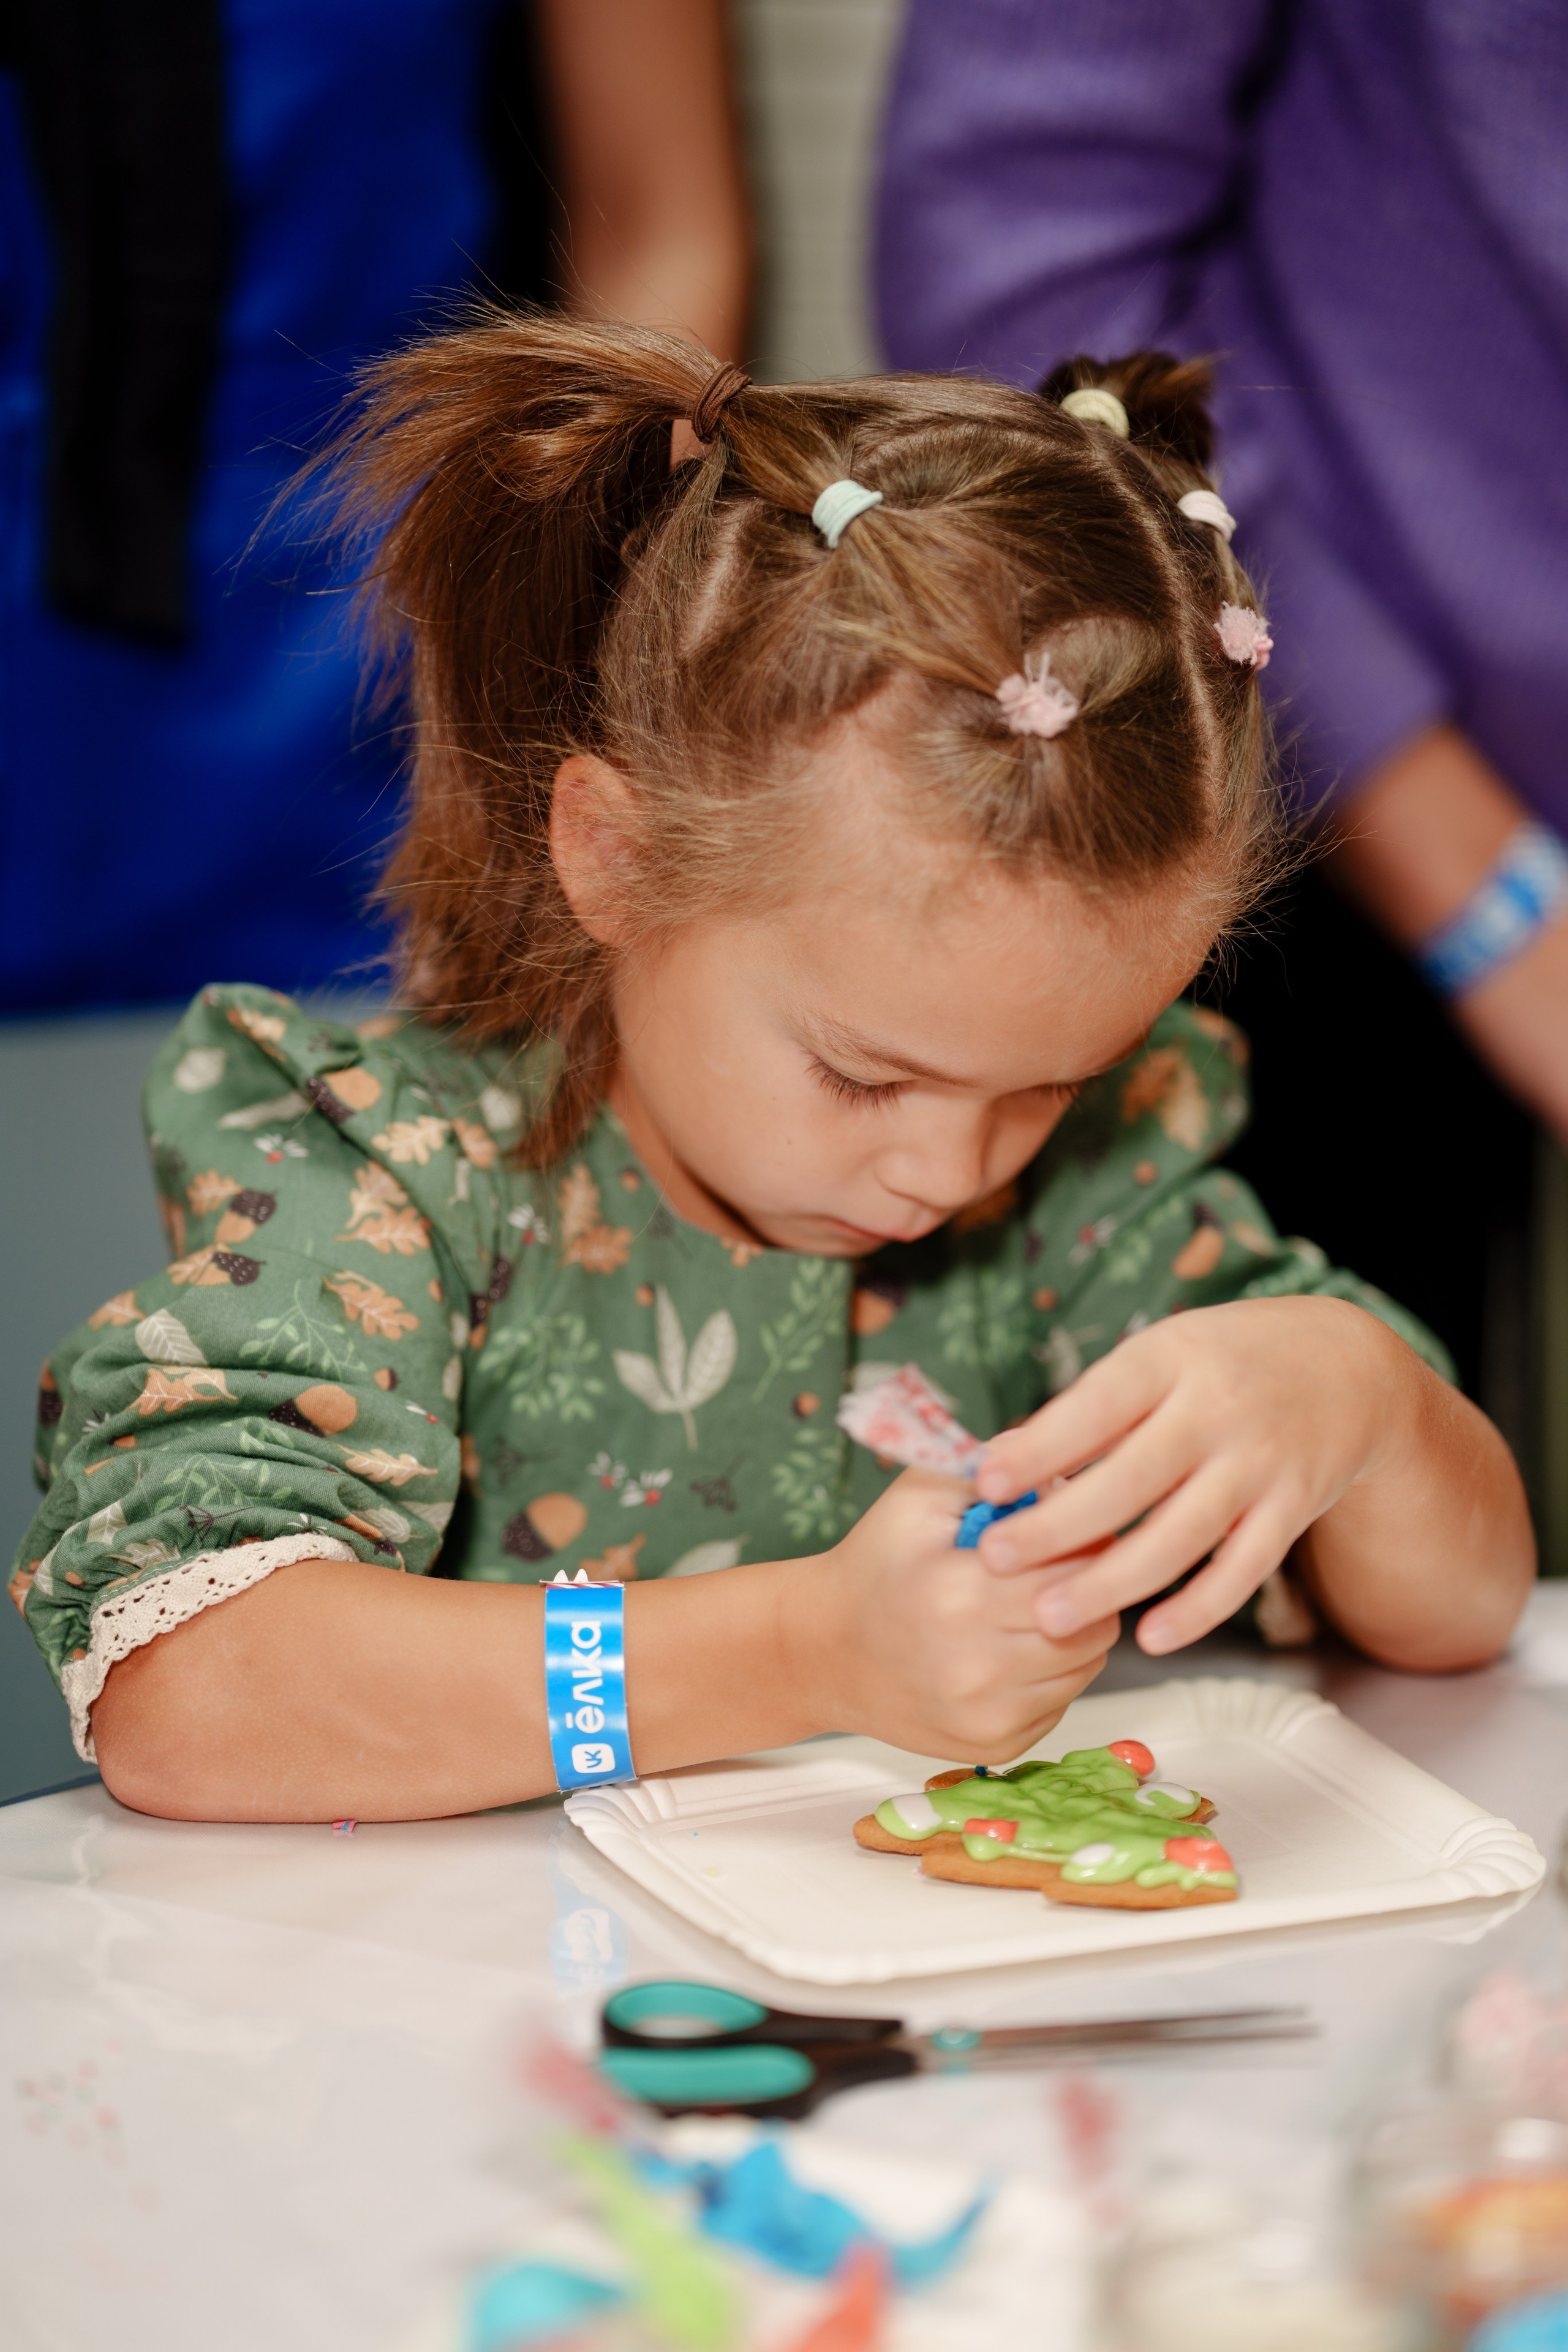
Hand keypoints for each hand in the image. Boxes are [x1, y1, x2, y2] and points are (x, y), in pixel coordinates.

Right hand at [803, 1468, 1118, 1761]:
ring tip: (1028, 1608)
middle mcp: (977, 1668)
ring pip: (1087, 1666)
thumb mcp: (920, 1495)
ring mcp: (987, 1716)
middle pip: (1093, 1625)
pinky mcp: (995, 1746)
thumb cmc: (877, 1563)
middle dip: (1085, 1590)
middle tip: (1054, 1570)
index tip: (1066, 1534)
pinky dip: (1051, 1673)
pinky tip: (1010, 1649)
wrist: (825, 1648)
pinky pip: (1062, 1701)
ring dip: (1072, 1633)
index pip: (1077, 1572)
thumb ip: (993, 1468)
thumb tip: (1064, 1470)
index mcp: (961, 1596)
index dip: (1084, 1545)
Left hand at [971, 1298, 1421, 1655]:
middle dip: (1058, 1527)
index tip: (987, 1482)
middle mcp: (1217, 1411)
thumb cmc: (1222, 1363)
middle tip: (996, 1560)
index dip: (1041, 1448)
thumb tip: (1000, 1459)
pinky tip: (1149, 1636)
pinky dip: (1196, 1609)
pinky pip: (1241, 1571)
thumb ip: (1085, 1410)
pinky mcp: (1292, 1510)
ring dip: (1112, 1582)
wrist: (1347, 1369)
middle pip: (1131, 1481)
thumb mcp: (1156, 1357)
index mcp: (1170, 1360)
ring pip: (1181, 1537)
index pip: (1097, 1406)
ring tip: (1050, 1617)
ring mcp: (1260, 1464)